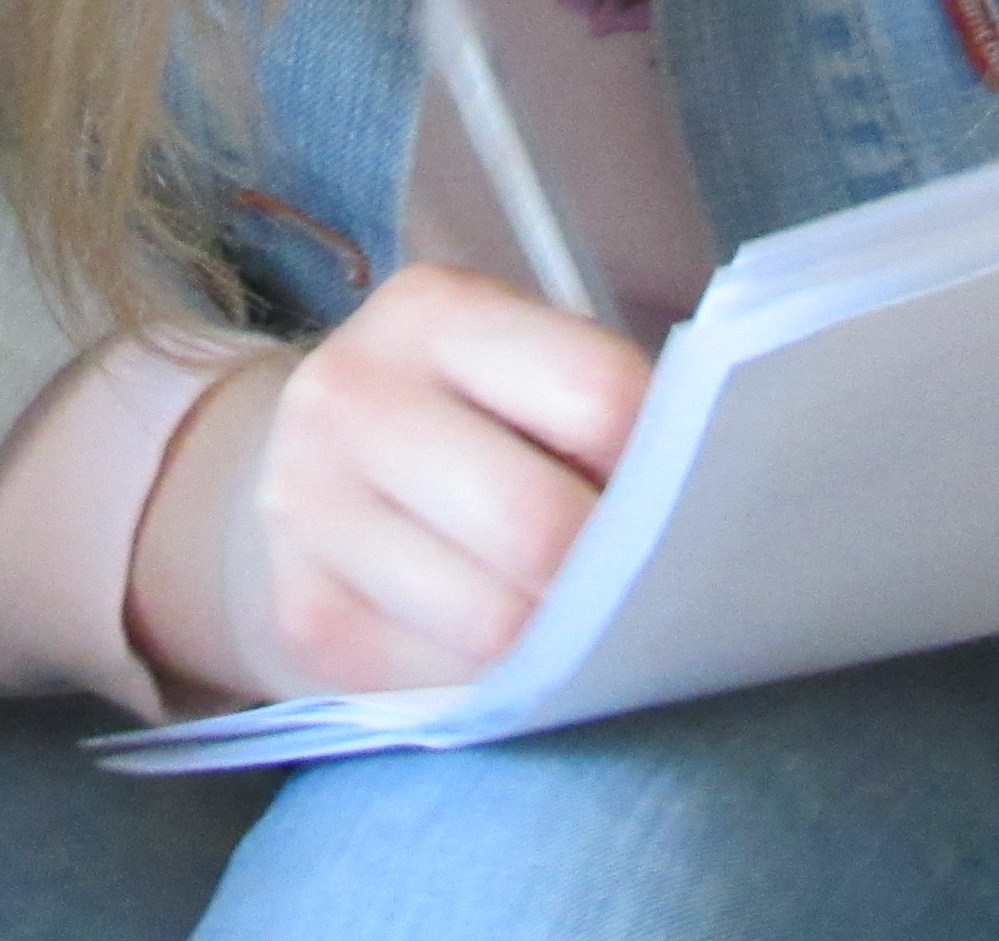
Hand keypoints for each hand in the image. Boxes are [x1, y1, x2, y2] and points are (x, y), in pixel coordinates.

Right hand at [127, 263, 649, 705]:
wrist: (305, 464)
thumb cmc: (462, 416)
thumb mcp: (520, 368)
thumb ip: (599, 413)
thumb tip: (696, 515)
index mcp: (434, 312)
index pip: (597, 396)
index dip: (661, 462)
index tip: (679, 491)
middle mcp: (352, 396)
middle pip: (537, 527)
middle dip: (609, 572)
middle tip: (635, 581)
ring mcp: (308, 510)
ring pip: (492, 626)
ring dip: (556, 643)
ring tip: (571, 617)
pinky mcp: (301, 616)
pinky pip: (444, 687)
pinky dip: (497, 684)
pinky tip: (501, 650)